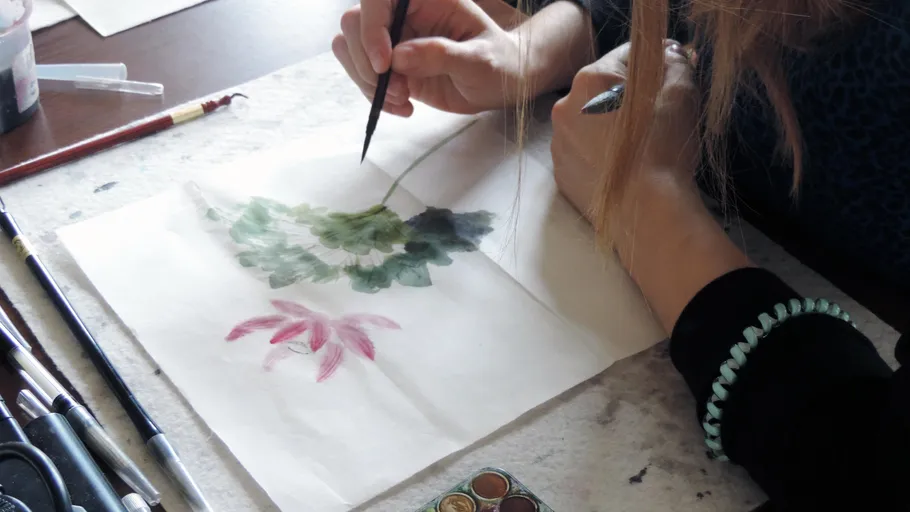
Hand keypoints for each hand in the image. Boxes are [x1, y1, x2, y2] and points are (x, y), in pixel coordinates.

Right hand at [332, 0, 522, 115]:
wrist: (501, 84)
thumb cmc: (499, 63)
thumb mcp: (480, 59)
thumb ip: (442, 54)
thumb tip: (399, 56)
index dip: (371, 27)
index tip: (385, 64)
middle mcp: (402, 14)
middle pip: (353, 22)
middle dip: (366, 61)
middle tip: (399, 90)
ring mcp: (392, 40)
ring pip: (349, 49)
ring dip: (367, 81)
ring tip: (402, 99)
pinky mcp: (390, 67)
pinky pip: (362, 76)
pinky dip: (375, 96)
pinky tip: (404, 108)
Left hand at [552, 42, 748, 332]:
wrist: (646, 211)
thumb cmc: (663, 148)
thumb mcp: (681, 92)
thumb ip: (675, 62)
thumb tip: (670, 54)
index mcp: (589, 80)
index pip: (624, 58)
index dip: (652, 67)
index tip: (668, 83)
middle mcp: (564, 108)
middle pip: (602, 91)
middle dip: (628, 100)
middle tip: (656, 120)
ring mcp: (559, 145)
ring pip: (589, 124)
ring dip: (610, 128)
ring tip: (640, 148)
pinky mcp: (561, 176)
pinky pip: (582, 155)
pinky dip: (599, 156)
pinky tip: (623, 167)